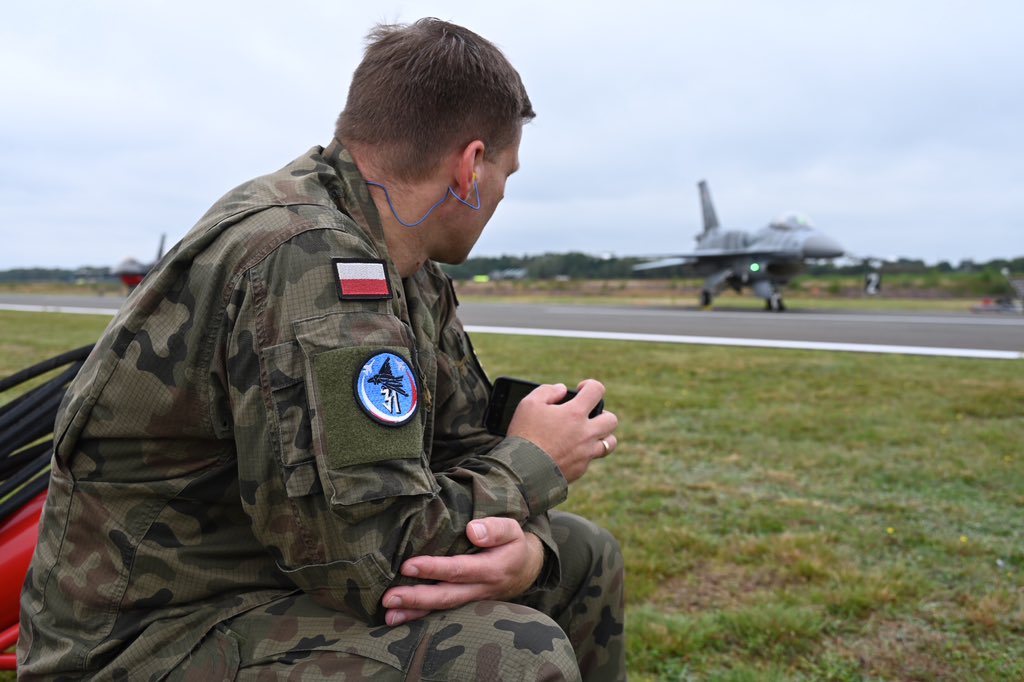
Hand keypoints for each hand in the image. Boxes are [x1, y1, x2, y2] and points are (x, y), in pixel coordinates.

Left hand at [381, 517, 543, 626]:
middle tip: (389, 598)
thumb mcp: (512, 530)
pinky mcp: (464, 605)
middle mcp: (481, 590)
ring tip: (389, 615)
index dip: (434, 569)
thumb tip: (472, 530)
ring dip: (414, 613)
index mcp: (492, 569)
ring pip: (442, 609)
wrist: (527, 570)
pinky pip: (441, 613)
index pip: (459, 570)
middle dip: (417, 598)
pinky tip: (398, 619)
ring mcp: (472, 601)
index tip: (408, 565)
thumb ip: (495, 529)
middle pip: (446, 596)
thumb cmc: (513, 545)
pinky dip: (419, 618)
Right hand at [506, 379, 618, 482]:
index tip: (581, 389)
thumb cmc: (524, 435)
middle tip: (587, 415)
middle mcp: (586, 433)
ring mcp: (586, 453)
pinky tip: (569, 451)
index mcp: (574, 413)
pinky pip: (591, 459)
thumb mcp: (529, 404)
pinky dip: (584, 454)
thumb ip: (547, 391)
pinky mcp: (580, 469)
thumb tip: (562, 390)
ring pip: (610, 443)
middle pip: (611, 419)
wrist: (522, 471)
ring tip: (588, 435)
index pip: (597, 390)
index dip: (590, 385)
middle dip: (602, 413)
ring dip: (603, 436)